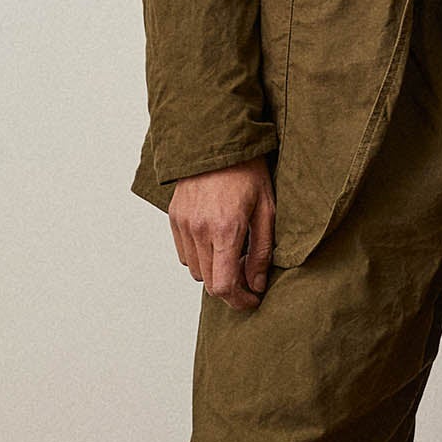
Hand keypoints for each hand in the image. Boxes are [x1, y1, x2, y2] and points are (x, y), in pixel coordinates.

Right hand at [167, 160, 274, 310]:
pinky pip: (184, 253)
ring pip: (195, 271)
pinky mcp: (174, 218)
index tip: (254, 300)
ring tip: (234, 257)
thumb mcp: (267, 209)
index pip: (224, 286)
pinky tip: (216, 243)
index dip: (239, 301)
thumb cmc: (248, 171)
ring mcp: (183, 224)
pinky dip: (200, 257)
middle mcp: (199, 230)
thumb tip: (257, 284)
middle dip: (230, 290)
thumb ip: (262, 251)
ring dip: (214, 273)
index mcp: (225, 229)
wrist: (217, 139)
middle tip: (249, 282)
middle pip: (209, 283)